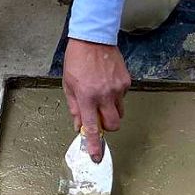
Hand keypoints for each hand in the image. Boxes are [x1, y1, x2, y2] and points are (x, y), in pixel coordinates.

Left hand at [62, 38, 130, 161]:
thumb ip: (75, 107)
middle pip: (113, 125)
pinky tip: (107, 83)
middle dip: (108, 127)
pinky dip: (115, 96)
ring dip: (111, 111)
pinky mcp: (126, 82)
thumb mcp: (68, 84)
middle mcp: (104, 95)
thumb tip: (79, 125)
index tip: (96, 156)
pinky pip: (122, 98)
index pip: (92, 127)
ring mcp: (117, 89)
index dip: (94, 144)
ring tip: (102, 95)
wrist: (93, 38)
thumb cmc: (78, 59)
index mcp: (86, 96)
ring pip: (119, 113)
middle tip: (100, 119)